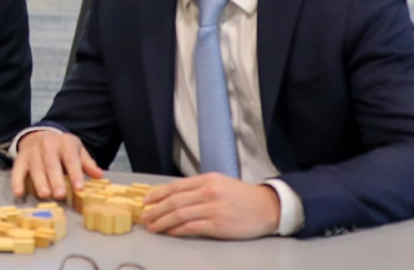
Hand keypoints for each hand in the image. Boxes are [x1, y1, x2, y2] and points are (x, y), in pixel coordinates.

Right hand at [10, 129, 102, 200]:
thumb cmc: (61, 147)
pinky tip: (19, 193)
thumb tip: (99, 175)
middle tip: (60, 194)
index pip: (71, 159)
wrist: (38, 134)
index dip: (75, 173)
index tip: (79, 188)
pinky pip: (17, 171)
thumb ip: (87, 163)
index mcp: (64, 143)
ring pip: (36, 168)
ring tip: (44, 194)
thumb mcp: (76, 150)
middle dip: (56, 180)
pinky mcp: (20, 159)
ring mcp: (32, 152)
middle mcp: (47, 145)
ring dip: (39, 182)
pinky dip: (17, 182)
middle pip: (51, 164)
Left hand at [141, 173, 280, 238]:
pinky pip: (191, 227)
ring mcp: (213, 209)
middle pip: (174, 201)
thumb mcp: (220, 183)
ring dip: (163, 222)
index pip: (175, 187)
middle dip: (156, 210)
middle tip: (145, 218)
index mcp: (207, 179)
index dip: (157, 194)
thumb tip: (174, 197)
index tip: (146, 202)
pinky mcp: (218, 225)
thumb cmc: (242, 196)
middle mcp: (208, 192)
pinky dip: (177, 230)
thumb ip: (199, 188)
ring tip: (153, 227)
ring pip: (179, 215)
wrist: (268, 208)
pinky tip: (171, 233)